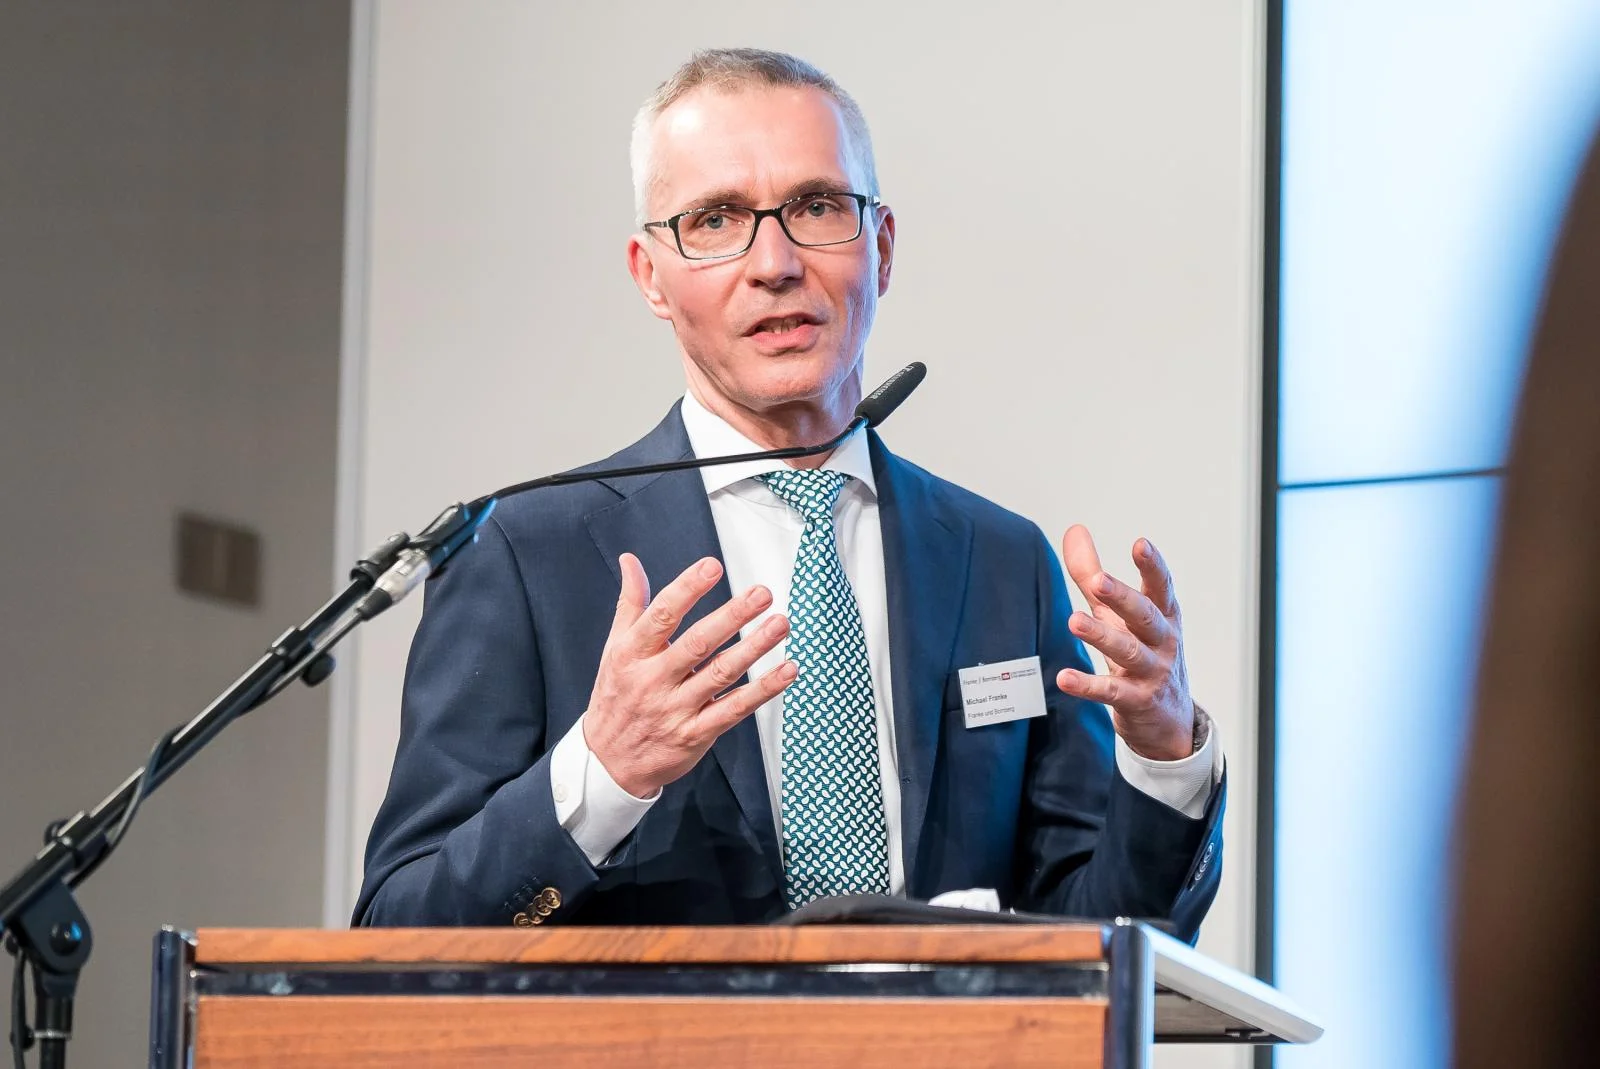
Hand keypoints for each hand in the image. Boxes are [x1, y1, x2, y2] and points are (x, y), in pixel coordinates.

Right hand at [583, 553, 796, 796]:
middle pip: (698, 643)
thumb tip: (630, 560)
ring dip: (754, 647)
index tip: (712, 567)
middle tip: (761, 593)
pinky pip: (734, 709)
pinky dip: (763, 690)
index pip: (661, 615)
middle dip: (732, 616)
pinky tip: (786, 671)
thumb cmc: (616, 697)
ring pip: (720, 674)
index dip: (687, 589)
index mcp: (632, 654)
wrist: (608, 763)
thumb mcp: (614, 649)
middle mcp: (654, 680)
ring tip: (780, 624)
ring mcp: (675, 709)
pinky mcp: (695, 734)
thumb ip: (631, 604)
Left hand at [1055, 525, 1194, 760]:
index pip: (1160, 587)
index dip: (1152, 566)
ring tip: (1074, 621)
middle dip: (1123, 598)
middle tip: (1098, 581)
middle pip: (1145, 616)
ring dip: (1101, 636)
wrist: (1168, 718)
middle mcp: (1161, 641)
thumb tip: (1074, 530)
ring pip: (1128, 651)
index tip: (1141, 544)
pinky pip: (1112, 692)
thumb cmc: (1142, 652)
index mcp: (1162, 615)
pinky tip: (1064, 678)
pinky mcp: (1137, 701)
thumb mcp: (1118, 612)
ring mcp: (1152, 672)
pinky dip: (1088, 685)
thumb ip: (1092, 572)